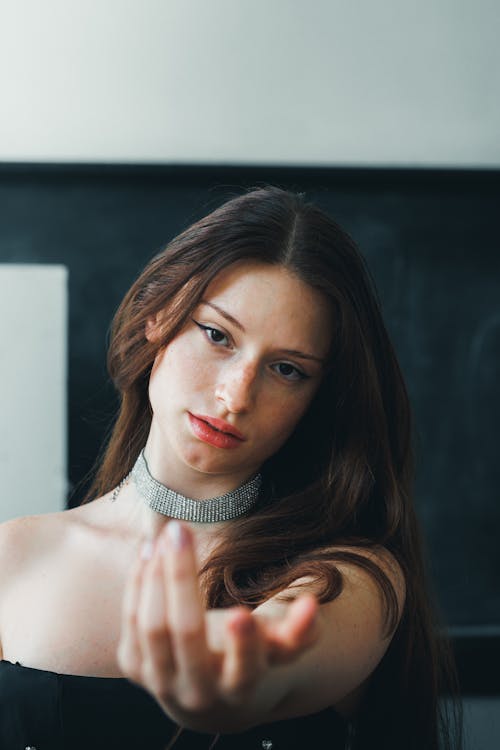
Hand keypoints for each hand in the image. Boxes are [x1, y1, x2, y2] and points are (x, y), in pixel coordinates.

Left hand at [117, 521, 318, 730]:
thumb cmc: (248, 660)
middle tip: (180, 530)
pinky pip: (131, 619)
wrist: (205, 696)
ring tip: (168, 532)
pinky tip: (150, 550)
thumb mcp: (276, 650)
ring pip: (152, 624)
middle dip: (180, 579)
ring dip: (156, 573)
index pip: (242, 672)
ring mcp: (160, 681)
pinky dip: (139, 580)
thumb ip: (299, 630)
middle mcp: (196, 691)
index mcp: (238, 690)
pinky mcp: (134, 667)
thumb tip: (311, 605)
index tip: (241, 614)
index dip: (243, 647)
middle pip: (184, 634)